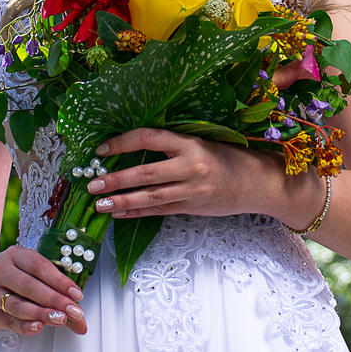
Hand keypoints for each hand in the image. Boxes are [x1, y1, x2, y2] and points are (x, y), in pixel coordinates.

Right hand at [0, 245, 87, 335]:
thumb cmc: (6, 277)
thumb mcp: (24, 271)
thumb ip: (53, 289)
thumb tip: (80, 317)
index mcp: (14, 254)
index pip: (39, 266)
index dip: (59, 280)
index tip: (77, 294)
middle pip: (30, 286)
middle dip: (55, 300)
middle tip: (75, 311)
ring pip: (18, 305)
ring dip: (42, 313)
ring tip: (61, 319)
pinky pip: (8, 321)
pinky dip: (25, 326)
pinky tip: (38, 327)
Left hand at [86, 128, 268, 218]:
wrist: (258, 182)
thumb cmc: (227, 158)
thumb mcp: (202, 142)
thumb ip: (172, 145)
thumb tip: (133, 148)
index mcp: (190, 143)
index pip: (149, 137)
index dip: (123, 142)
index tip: (102, 149)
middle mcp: (190, 166)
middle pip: (145, 173)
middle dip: (116, 179)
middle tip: (92, 183)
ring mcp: (192, 190)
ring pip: (150, 197)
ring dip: (122, 201)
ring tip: (99, 203)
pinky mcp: (193, 208)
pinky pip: (159, 211)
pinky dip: (137, 212)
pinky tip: (119, 213)